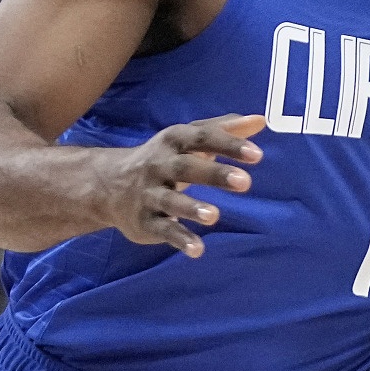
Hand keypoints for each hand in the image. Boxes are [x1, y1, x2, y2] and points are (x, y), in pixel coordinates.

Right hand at [93, 113, 263, 257]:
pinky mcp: (145, 221)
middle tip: (245, 183)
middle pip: (186, 167)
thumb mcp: (190, 138)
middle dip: (214, 174)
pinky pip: (163, 230)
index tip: (257, 155)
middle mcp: (159, 165)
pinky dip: (179, 240)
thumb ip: (225, 129)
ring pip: (171, 201)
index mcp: (175, 141)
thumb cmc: (165, 158)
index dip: (229, 145)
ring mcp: (150, 194)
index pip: (203, 138)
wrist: (107, 185)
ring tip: (214, 215)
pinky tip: (197, 250)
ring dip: (192, 208)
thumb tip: (261, 120)